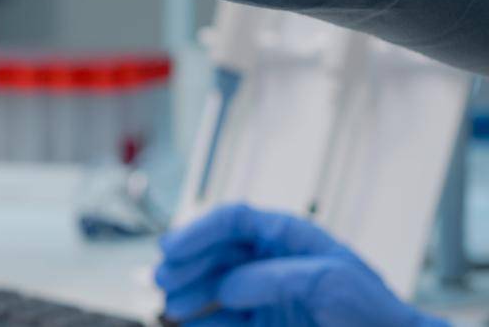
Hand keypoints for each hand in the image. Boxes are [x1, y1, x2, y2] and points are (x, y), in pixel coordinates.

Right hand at [156, 204, 443, 326]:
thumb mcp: (325, 282)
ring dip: (186, 292)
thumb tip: (226, 285)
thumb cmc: (375, 314)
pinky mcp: (267, 324)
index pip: (233, 220)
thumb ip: (270, 277)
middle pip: (215, 251)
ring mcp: (268, 293)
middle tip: (160, 278)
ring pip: (214, 284)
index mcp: (290, 237)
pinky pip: (223, 318)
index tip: (170, 248)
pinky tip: (183, 321)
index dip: (197, 230)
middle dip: (184, 263)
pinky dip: (200, 319)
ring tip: (167, 305)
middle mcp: (274, 261)